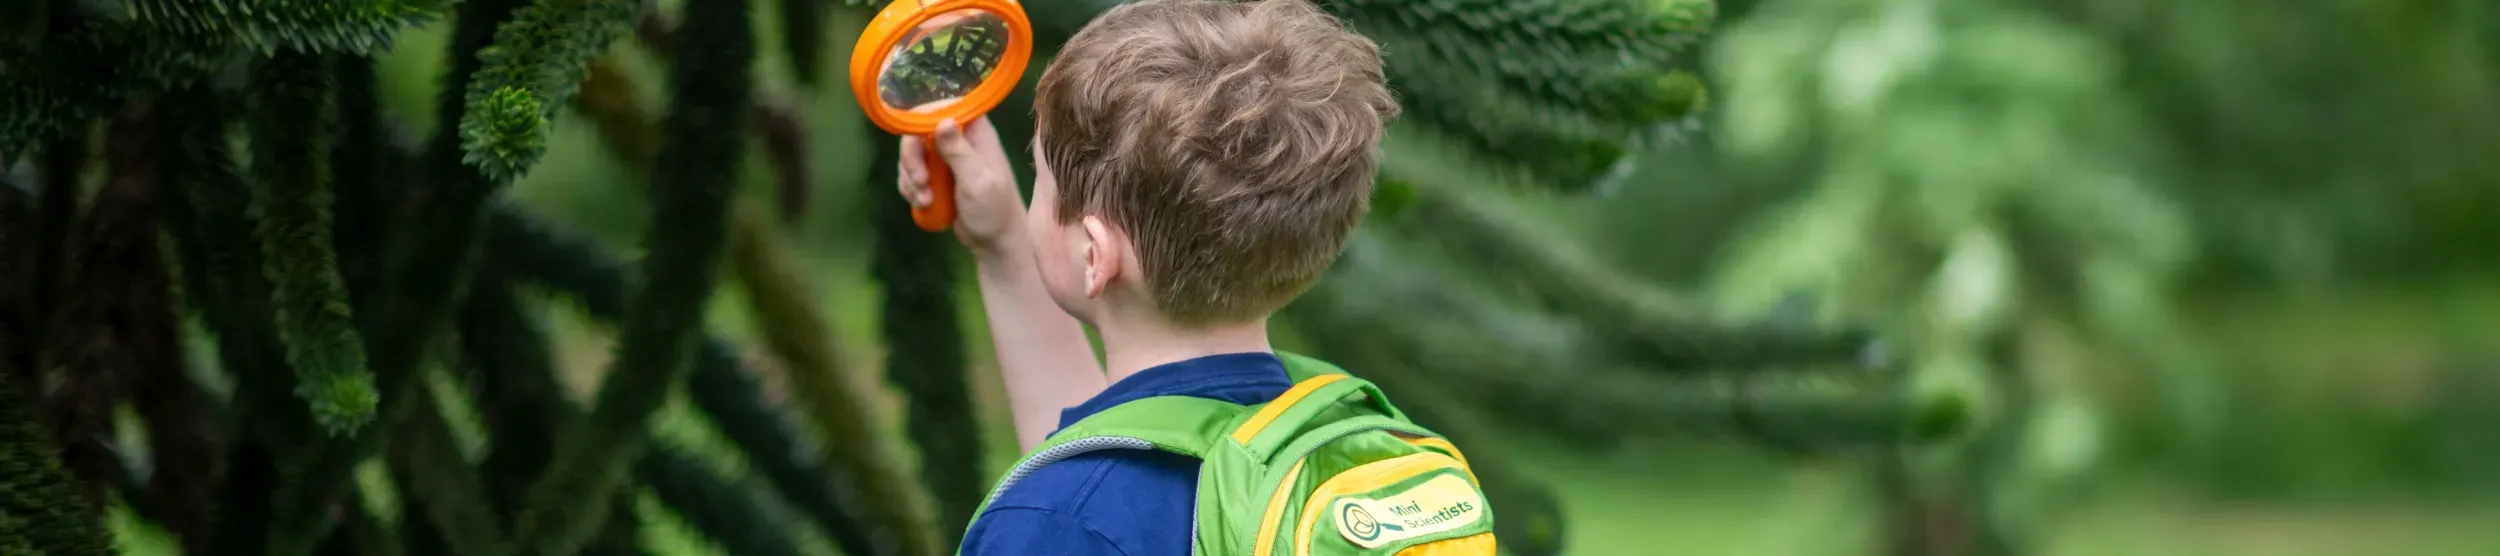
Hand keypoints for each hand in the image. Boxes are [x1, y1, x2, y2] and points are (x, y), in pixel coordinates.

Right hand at [900, 116, 1023, 255]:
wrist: (994, 243)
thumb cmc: (995, 210)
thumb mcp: (978, 181)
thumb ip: (959, 152)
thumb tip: (942, 121)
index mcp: (975, 131)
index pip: (940, 108)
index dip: (921, 122)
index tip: (917, 144)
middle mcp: (958, 139)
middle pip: (917, 132)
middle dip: (912, 159)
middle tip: (921, 182)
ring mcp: (945, 159)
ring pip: (911, 155)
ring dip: (911, 179)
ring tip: (926, 201)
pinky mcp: (935, 178)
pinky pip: (910, 174)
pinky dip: (911, 190)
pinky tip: (924, 205)